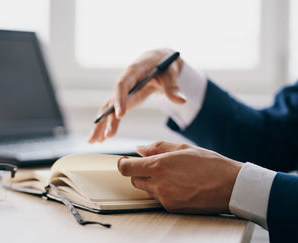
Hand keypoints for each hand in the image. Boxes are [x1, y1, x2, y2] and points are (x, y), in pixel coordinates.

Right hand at [88, 48, 185, 142]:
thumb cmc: (165, 64)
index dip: (119, 100)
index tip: (120, 115)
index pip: (122, 85)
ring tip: (94, 141)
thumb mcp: (171, 72)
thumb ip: (173, 87)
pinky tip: (100, 139)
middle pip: (110, 100)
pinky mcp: (122, 99)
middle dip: (106, 119)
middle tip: (106, 135)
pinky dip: (105, 125)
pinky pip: (111, 113)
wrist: (158, 60)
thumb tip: (181, 100)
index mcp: (133, 71)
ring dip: (100, 125)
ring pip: (107, 109)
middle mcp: (123, 82)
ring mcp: (121, 92)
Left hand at [118, 141, 242, 213]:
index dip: (123, 164)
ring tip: (171, 175)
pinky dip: (162, 192)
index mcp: (160, 165)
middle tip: (155, 166)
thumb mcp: (183, 148)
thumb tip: (139, 149)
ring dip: (151, 182)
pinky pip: (158, 199)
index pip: (126, 168)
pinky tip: (178, 185)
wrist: (231, 186)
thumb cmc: (210, 164)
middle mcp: (159, 184)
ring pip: (146, 190)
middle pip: (134, 179)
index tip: (127, 161)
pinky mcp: (172, 208)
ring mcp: (165, 198)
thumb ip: (157, 147)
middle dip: (139, 172)